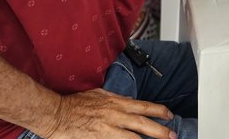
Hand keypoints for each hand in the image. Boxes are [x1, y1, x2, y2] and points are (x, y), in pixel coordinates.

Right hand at [42, 89, 174, 138]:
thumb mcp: (99, 94)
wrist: (56, 113)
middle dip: (161, 131)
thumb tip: (129, 101)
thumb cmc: (74, 103)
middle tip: (173, 135)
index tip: (170, 115)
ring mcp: (108, 130)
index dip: (159, 111)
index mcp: (116, 103)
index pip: (143, 106)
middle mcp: (115, 115)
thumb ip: (116, 99)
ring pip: (134, 138)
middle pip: (143, 124)